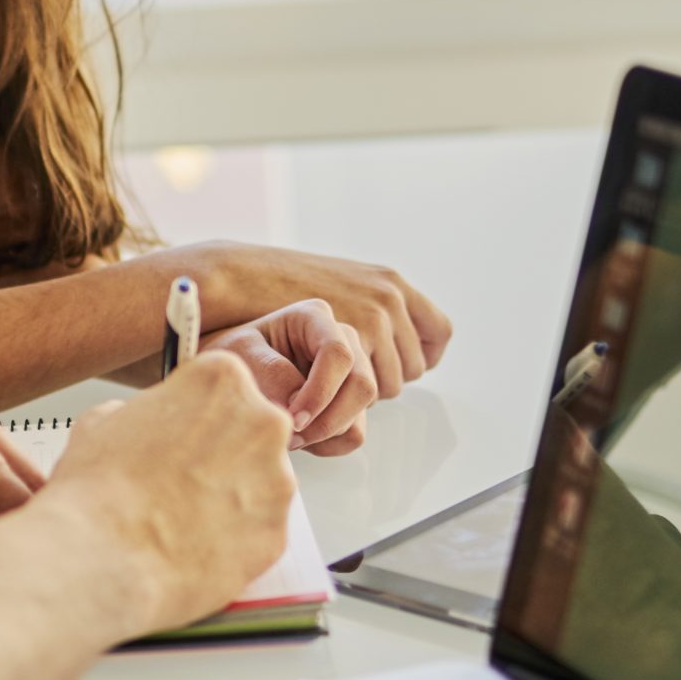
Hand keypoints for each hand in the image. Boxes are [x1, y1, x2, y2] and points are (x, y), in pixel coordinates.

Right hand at [47, 356, 296, 630]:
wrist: (104, 559)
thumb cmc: (100, 490)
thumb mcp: (102, 421)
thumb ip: (141, 412)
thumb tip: (145, 423)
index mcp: (223, 381)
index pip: (223, 386)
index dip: (197, 413)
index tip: (183, 431)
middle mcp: (262, 423)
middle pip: (252, 432)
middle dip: (223, 453)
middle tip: (182, 477)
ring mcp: (277, 482)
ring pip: (261, 484)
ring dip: (232, 496)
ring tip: (183, 516)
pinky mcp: (278, 534)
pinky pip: (260, 530)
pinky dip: (235, 538)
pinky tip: (196, 543)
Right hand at [191, 243, 452, 396]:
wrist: (241, 276)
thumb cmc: (280, 285)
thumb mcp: (338, 284)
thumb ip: (367, 308)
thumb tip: (394, 338)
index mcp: (391, 283)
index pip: (439, 331)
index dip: (424, 356)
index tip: (403, 368)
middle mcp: (390, 298)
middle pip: (415, 366)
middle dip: (387, 382)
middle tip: (351, 387)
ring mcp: (373, 318)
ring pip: (392, 384)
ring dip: (366, 396)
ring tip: (331, 392)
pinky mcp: (350, 341)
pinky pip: (369, 391)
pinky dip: (349, 403)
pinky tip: (322, 397)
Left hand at [208, 299, 375, 454]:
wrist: (234, 375)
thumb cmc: (234, 356)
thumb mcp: (239, 354)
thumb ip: (269, 373)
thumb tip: (298, 408)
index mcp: (314, 317)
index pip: (338, 354)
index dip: (320, 391)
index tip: (293, 419)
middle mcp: (343, 340)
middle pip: (362, 386)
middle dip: (327, 421)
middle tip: (289, 437)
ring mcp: (354, 371)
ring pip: (361, 412)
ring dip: (325, 434)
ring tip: (287, 434)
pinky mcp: (352, 401)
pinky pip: (355, 433)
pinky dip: (329, 444)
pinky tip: (300, 435)